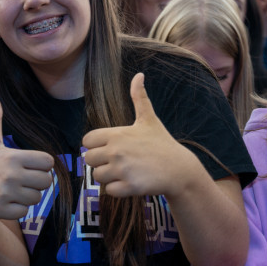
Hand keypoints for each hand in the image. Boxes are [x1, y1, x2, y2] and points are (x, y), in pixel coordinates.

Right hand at [0, 95, 53, 224]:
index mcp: (12, 157)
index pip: (48, 162)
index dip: (42, 165)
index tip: (29, 166)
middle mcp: (10, 174)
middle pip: (46, 182)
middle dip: (37, 183)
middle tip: (23, 181)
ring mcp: (5, 193)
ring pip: (37, 198)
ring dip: (28, 197)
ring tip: (14, 191)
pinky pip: (24, 212)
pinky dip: (18, 209)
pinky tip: (7, 202)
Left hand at [83, 73, 201, 197]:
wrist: (179, 169)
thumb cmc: (162, 143)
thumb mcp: (149, 118)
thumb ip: (139, 97)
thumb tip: (139, 75)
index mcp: (117, 134)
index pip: (87, 140)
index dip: (95, 145)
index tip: (109, 147)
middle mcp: (116, 151)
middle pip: (88, 159)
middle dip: (99, 162)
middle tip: (117, 162)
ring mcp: (122, 170)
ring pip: (97, 176)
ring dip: (108, 176)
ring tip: (124, 172)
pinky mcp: (128, 187)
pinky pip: (109, 191)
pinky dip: (117, 189)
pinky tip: (130, 182)